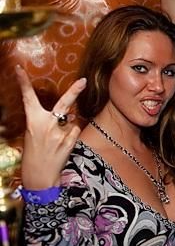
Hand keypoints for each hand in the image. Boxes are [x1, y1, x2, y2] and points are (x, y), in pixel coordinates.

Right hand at [16, 65, 85, 188]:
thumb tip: (67, 115)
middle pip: (64, 103)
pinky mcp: (70, 141)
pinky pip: (74, 131)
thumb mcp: (33, 134)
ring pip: (70, 120)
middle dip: (75, 91)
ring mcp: (60, 133)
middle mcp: (47, 124)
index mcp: (33, 121)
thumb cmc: (35, 154)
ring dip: (67, 126)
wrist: (39, 176)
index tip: (19, 69)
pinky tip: (63, 145)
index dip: (23, 83)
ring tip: (56, 140)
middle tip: (84, 80)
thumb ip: (47, 122)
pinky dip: (71, 135)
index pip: (28, 98)